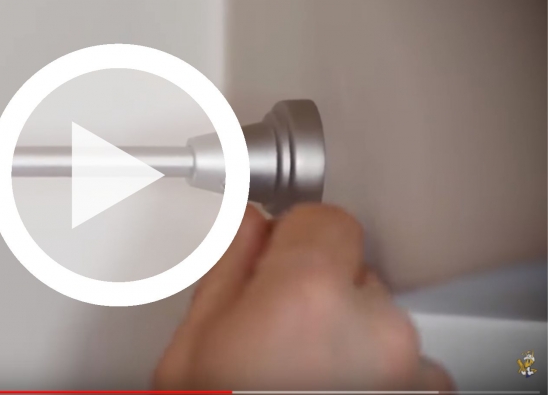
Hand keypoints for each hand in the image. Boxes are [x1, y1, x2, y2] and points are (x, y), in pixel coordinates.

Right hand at [155, 204, 453, 389]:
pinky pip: (402, 370)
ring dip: (347, 340)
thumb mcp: (191, 350)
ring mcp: (407, 375)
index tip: (278, 255)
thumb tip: (249, 229)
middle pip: (354, 272)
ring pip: (379, 324)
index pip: (326, 220)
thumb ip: (229, 272)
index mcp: (307, 299)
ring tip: (298, 380)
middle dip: (317, 294)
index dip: (293, 238)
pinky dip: (372, 379)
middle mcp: (374, 331)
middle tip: (273, 338)